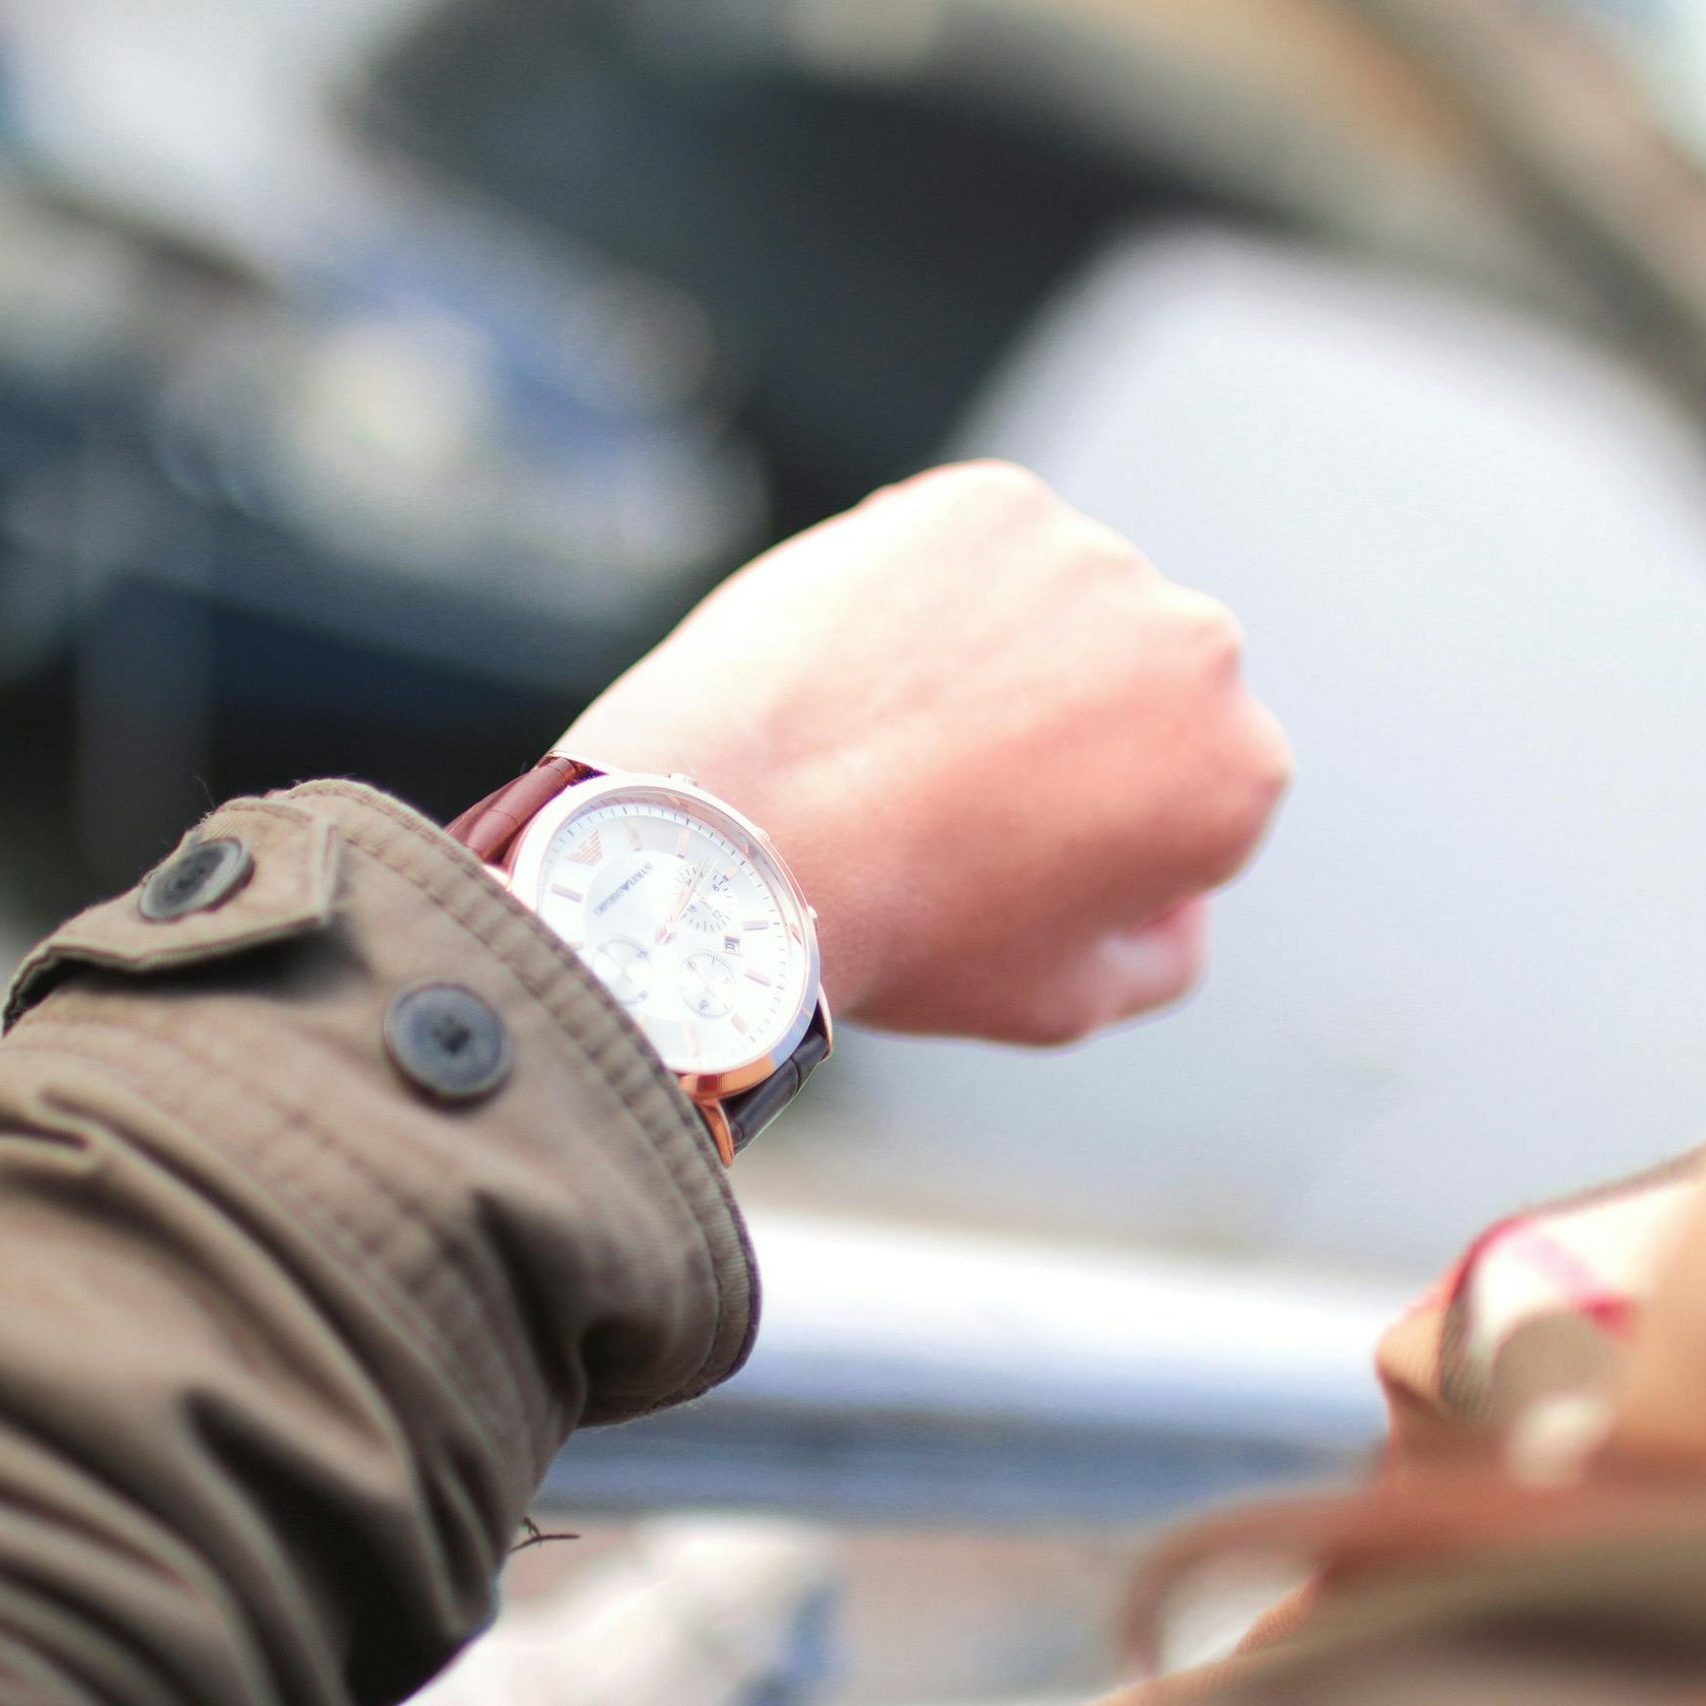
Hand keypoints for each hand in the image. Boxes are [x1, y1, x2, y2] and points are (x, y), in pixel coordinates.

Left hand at [562, 461, 1291, 1044]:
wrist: (744, 835)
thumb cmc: (906, 935)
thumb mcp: (1064, 1002)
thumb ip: (1166, 953)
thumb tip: (1184, 897)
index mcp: (1237, 772)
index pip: (1194, 786)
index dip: (1104, 826)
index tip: (1012, 848)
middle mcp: (1199, 646)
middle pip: (1142, 684)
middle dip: (1072, 725)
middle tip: (952, 784)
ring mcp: (1092, 557)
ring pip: (1061, 605)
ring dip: (1005, 649)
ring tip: (895, 726)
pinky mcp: (991, 501)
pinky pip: (977, 550)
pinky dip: (932, 591)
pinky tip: (866, 662)